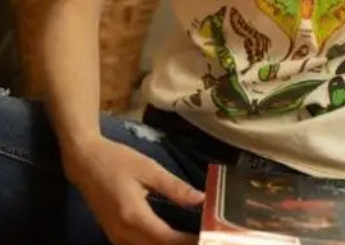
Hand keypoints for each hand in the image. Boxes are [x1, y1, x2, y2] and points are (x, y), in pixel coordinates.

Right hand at [65, 136, 203, 244]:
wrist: (85, 162)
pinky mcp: (112, 235)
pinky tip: (167, 239)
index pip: (165, 239)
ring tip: (187, 238)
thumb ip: (175, 187)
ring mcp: (115, 237)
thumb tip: (201, 199)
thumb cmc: (117, 161)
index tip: (206, 237)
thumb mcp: (149, 168)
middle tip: (202, 237)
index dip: (187, 242)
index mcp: (133, 216)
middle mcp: (122, 233)